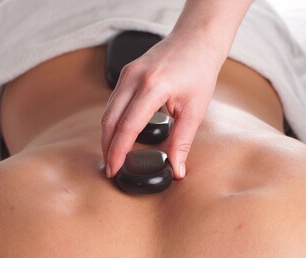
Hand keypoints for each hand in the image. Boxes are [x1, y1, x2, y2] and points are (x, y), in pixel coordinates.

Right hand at [101, 32, 224, 178]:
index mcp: (152, 87)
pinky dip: (112, 121)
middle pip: (109, 120)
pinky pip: (113, 101)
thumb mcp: (195, 110)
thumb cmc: (198, 71)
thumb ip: (182, 142)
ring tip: (112, 156)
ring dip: (107, 136)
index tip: (116, 169)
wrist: (196, 41)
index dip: (119, 152)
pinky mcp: (126, 73)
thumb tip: (177, 169)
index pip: (127, 126)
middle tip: (111, 169)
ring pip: (107, 111)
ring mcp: (127, 73)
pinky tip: (117, 135)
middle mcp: (134, 78)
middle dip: (107, 148)